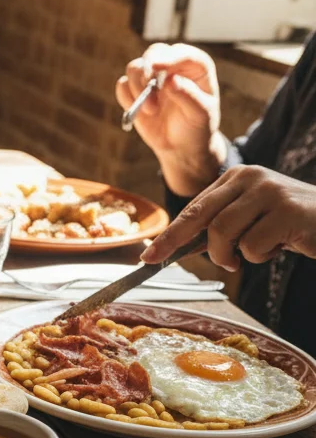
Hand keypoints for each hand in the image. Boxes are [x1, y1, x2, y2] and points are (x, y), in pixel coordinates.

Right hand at [115, 43, 227, 195]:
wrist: (181, 146)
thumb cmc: (197, 127)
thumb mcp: (201, 115)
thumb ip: (188, 96)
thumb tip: (170, 80)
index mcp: (194, 67)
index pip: (181, 53)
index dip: (168, 57)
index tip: (156, 66)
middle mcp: (172, 67)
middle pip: (153, 53)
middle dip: (147, 70)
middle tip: (147, 87)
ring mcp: (152, 78)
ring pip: (134, 68)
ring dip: (137, 89)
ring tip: (151, 111)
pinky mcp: (135, 91)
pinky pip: (122, 86)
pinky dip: (126, 98)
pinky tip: (140, 113)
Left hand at [141, 166, 315, 270]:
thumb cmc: (289, 224)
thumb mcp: (250, 219)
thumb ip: (218, 228)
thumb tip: (175, 247)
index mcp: (237, 177)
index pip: (194, 207)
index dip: (169, 233)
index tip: (148, 255)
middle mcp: (251, 178)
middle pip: (199, 215)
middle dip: (172, 241)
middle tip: (153, 261)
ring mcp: (270, 192)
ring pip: (221, 232)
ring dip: (227, 255)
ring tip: (245, 257)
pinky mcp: (288, 211)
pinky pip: (252, 246)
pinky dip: (259, 257)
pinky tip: (280, 246)